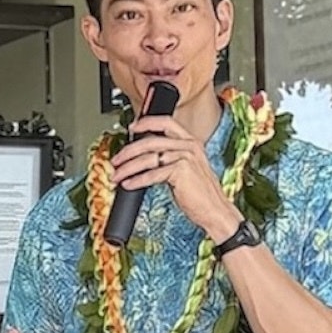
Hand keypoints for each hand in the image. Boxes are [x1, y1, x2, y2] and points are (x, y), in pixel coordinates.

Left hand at [111, 114, 241, 239]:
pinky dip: (137, 180)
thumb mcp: (186, 169)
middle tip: (116, 160)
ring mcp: (185, 158)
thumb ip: (170, 158)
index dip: (146, 122)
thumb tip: (144, 157)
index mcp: (191, 142)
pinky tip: (128, 184)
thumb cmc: (200, 193)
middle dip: (129, 151)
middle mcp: (189, 146)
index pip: (166, 122)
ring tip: (117, 175)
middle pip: (151, 141)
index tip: (132, 127)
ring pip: (148, 158)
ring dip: (128, 168)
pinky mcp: (181, 172)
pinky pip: (152, 174)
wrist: (215, 210)